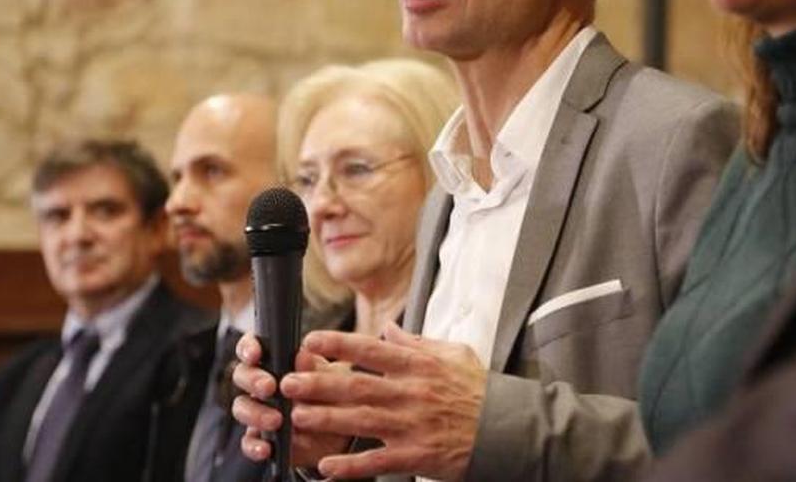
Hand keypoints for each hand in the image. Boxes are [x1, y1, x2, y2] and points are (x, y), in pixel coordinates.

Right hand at [230, 332, 350, 466]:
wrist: (346, 430)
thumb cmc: (336, 392)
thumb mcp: (332, 379)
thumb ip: (315, 370)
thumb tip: (302, 357)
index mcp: (278, 359)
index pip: (253, 346)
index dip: (248, 347)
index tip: (255, 354)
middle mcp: (262, 382)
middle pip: (242, 375)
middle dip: (253, 380)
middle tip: (269, 387)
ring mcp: (259, 410)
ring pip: (242, 407)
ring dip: (255, 413)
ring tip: (276, 420)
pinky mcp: (261, 438)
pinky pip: (249, 441)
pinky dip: (254, 445)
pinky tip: (266, 449)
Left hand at [292, 322, 486, 480]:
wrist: (508, 429)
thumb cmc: (480, 391)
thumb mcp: (455, 353)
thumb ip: (417, 342)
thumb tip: (388, 328)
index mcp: (419, 365)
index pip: (372, 349)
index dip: (339, 344)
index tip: (311, 341)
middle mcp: (412, 392)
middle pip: (358, 385)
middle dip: (319, 382)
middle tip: (287, 381)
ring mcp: (413, 425)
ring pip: (361, 420)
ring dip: (326, 419)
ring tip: (296, 416)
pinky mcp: (417, 455)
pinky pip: (379, 461)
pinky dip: (352, 466)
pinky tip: (327, 467)